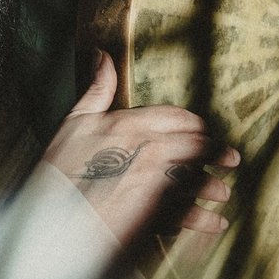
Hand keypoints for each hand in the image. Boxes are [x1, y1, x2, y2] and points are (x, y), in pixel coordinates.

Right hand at [41, 50, 239, 247]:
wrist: (47, 216)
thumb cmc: (57, 170)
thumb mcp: (74, 122)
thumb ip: (96, 89)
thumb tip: (103, 56)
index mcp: (131, 124)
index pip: (178, 118)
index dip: (196, 125)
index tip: (206, 131)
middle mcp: (147, 150)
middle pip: (195, 146)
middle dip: (215, 153)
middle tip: (231, 160)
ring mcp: (151, 183)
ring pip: (196, 179)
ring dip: (212, 186)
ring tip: (222, 194)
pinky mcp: (151, 215)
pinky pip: (186, 213)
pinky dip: (203, 219)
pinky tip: (214, 222)